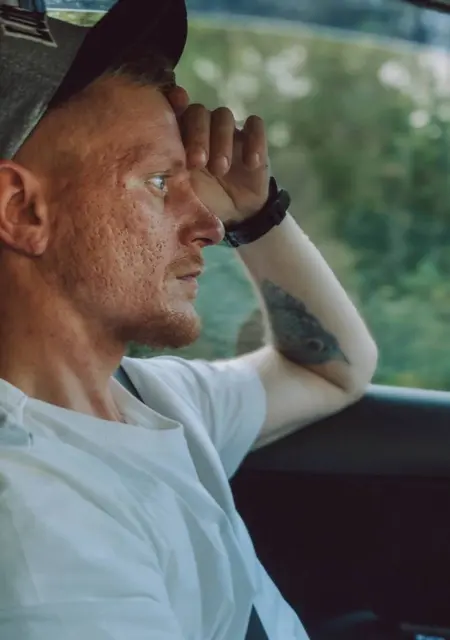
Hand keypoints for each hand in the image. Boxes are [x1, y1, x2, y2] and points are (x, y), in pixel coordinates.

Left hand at [167, 87, 269, 223]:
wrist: (231, 216)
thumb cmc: (199, 201)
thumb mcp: (179, 192)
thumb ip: (165, 175)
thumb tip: (145, 171)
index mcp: (179, 136)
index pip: (175, 108)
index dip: (175, 101)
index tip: (177, 103)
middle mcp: (202, 128)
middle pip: (199, 112)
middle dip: (197, 136)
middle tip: (197, 163)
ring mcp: (228, 132)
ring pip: (224, 116)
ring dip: (221, 141)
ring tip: (220, 170)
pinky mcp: (251, 140)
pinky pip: (255, 126)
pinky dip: (254, 141)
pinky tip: (251, 163)